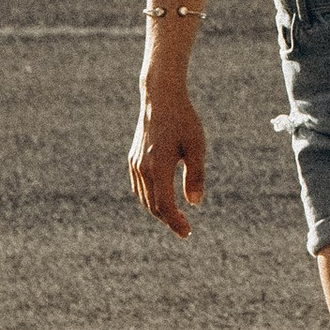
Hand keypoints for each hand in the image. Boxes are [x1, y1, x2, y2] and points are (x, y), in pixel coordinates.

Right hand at [128, 85, 206, 238]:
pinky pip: (139, 187)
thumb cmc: (183, 119)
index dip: (175, 222)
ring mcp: (136, 164)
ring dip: (158, 211)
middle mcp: (143, 168)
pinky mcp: (133, 159)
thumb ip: (195, 175)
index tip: (187, 232)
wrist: (160, 97)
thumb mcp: (196, 145)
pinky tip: (161, 199)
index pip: (164, 205)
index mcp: (159, 166)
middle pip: (153, 205)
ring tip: (175, 216)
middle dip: (168, 219)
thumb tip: (195, 204)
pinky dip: (149, 198)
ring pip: (144, 198)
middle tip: (185, 228)